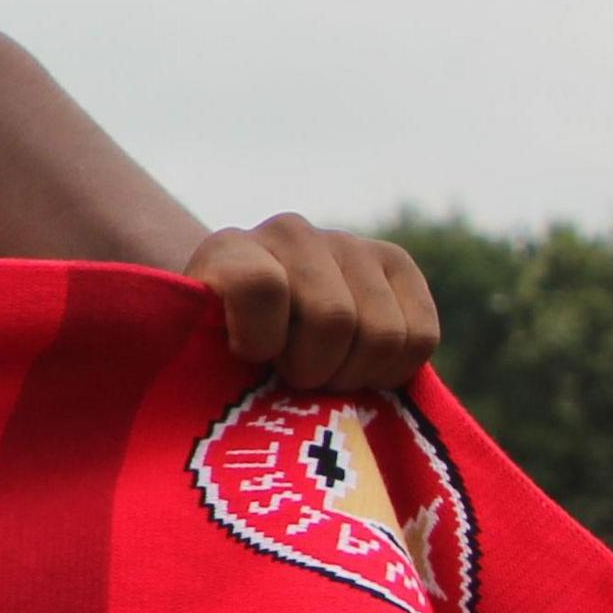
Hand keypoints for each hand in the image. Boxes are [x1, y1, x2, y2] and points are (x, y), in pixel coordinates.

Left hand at [185, 214, 439, 390]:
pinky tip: (361, 367)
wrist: (253, 322)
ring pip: (381, 331)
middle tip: (293, 379)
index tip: (248, 358)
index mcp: (229, 251)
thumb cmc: (220, 353)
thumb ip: (195, 356)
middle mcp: (289, 234)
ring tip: (325, 374)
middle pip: (333, 317)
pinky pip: (420, 335)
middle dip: (315, 370)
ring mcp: (347, 243)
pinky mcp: (396, 263)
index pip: (259, 286)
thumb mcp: (193, 356)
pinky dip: (393, 370)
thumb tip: (234, 369)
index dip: (261, 340)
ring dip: (354, 373)